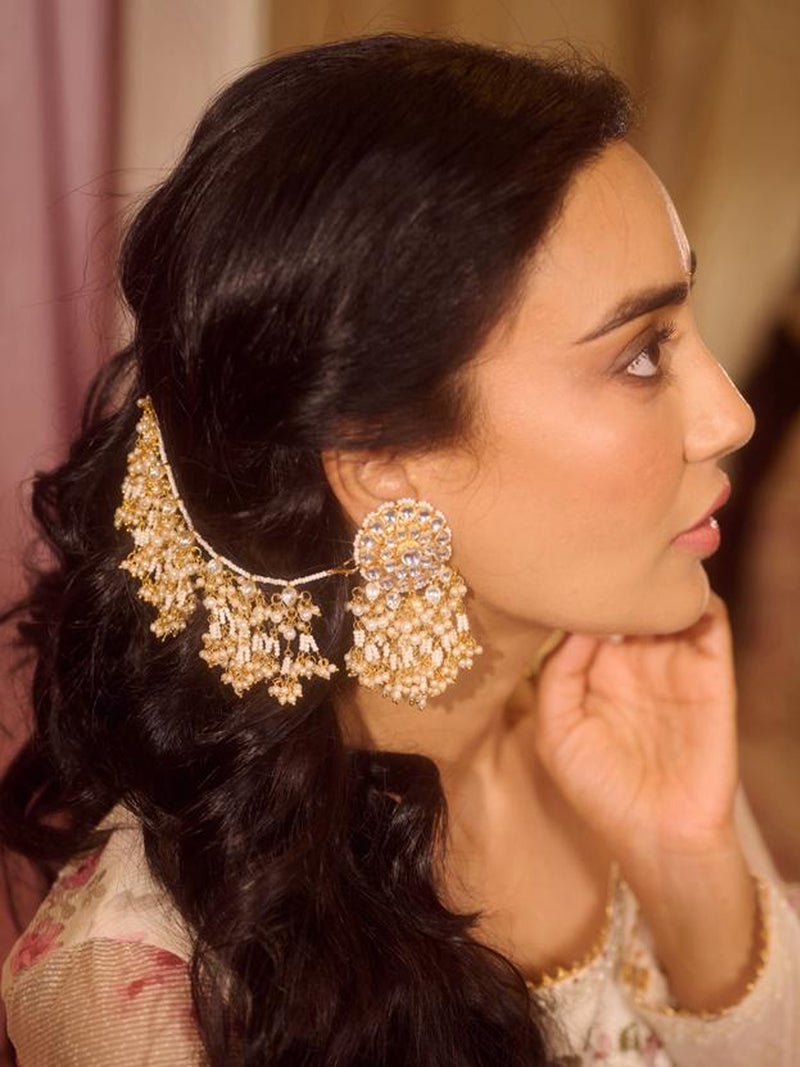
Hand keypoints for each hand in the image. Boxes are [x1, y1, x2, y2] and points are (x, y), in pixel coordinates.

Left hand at [532, 591, 739, 861]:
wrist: (660, 837)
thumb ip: (556, 677)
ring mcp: (674, 664)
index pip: (585, 614)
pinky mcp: (712, 674)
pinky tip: (671, 601)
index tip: (560, 577)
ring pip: (668, 602)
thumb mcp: (557, 734)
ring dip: (658, 583)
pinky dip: (697, 601)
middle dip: (616, 578)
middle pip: (627, 598)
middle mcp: (635, 660)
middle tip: (602, 562)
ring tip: (638, 577)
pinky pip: (711, 624)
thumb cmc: (601, 792)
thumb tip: (576, 626)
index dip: (574, 594)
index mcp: (593, 671)